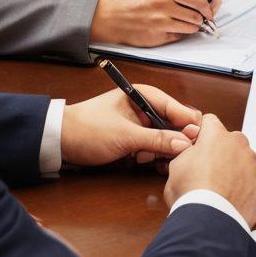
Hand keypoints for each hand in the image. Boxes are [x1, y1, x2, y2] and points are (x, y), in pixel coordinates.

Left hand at [61, 86, 201, 166]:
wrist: (59, 141)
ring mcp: (140, 123)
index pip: (177, 108)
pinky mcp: (134, 137)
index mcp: (144, 96)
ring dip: (160, 150)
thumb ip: (157, 139)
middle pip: (174, 124)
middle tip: (169, 155)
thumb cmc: (88, 129)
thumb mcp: (125, 135)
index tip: (195, 141)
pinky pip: (153, 145)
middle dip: (173, 141)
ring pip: (165, 137)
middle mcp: (145, 108)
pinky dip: (152, 155)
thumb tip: (184, 144)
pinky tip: (143, 161)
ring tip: (146, 158)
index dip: (188, 124)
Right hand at [90, 0, 212, 46]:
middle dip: (205, 14)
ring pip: (193, 25)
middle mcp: (161, 0)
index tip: (207, 2)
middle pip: (199, 11)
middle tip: (204, 15)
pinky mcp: (158, 35)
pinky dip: (181, 32)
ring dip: (194, 24)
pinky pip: (181, 35)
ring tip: (187, 20)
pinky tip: (173, 27)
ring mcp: (160, 19)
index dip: (207, 0)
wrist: (112, 17)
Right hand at [164, 114, 255, 226]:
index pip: (210, 122)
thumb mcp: (176, 167)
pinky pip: (255, 177)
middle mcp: (238, 144)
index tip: (198, 146)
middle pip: (230, 141)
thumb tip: (192, 150)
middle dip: (221, 152)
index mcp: (216, 136)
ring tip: (222, 188)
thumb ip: (187, 152)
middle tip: (209, 171)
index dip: (202, 134)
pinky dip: (247, 184)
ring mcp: (253, 162)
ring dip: (235, 168)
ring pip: (244, 159)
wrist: (211, 221)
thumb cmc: (191, 193)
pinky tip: (235, 197)